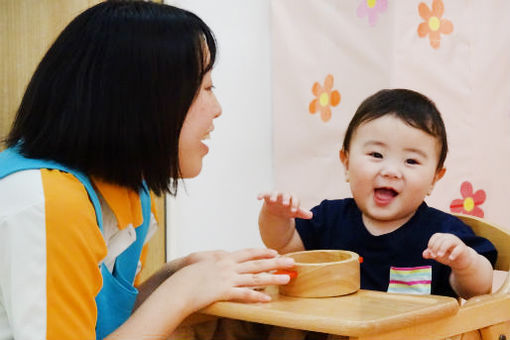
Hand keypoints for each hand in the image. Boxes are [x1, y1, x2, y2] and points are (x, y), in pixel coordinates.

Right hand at [166, 248, 295, 311]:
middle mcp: (229, 266)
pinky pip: (243, 294)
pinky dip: (256, 297)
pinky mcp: (224, 292)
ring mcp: (227, 279)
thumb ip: (216, 257)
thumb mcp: (202, 260)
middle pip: (257, 264)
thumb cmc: (187, 274)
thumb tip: (223, 254)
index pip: (248, 253)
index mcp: (224, 258)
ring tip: (288, 278)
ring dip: (273, 278)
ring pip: (255, 278)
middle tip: (292, 262)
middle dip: (276, 262)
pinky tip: (268, 299)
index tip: (275, 252)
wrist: (177, 285)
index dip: (263, 252)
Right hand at [257, 191, 312, 219]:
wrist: (277, 210)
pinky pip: (264, 194)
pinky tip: (258, 198)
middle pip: (286, 195)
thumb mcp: (295, 212)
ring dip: (274, 196)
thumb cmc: (288, 210)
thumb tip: (311, 215)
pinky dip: (261, 194)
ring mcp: (275, 195)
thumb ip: (302, 213)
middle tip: (286, 204)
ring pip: (275, 193)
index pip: (295, 199)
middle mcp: (284, 195)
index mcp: (292, 198)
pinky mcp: (267, 196)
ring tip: (273, 200)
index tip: (294, 211)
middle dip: (286, 199)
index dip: (295, 204)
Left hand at [422, 233, 473, 269]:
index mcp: (443, 237)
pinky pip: (458, 249)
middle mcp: (450, 237)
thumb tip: (424, 255)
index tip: (430, 252)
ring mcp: (457, 242)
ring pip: (449, 241)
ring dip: (442, 248)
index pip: (436, 236)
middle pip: (441, 239)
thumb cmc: (447, 255)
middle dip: (435, 247)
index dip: (431, 243)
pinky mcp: (463, 249)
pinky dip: (454, 253)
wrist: (460, 261)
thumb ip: (430, 254)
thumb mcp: (437, 255)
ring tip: (439, 256)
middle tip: (434, 256)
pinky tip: (450, 258)